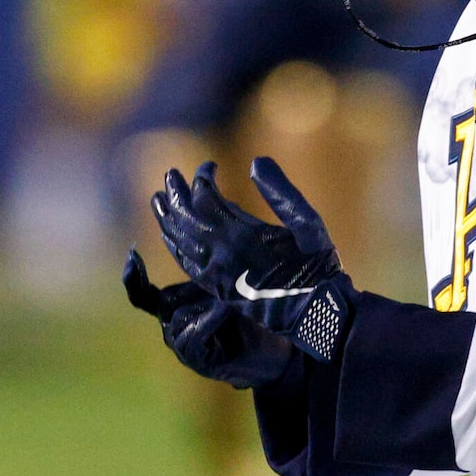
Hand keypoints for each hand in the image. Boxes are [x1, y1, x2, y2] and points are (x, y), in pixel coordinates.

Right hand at [122, 251, 294, 388]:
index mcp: (175, 307)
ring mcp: (181, 346)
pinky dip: (208, 321)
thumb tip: (195, 242)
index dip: (134, 277)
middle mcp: (173, 326)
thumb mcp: (226, 288)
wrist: (275, 353)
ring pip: (178, 318)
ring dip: (205, 305)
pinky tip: (225, 310)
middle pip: (164, 302)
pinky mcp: (194, 360)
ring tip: (232, 300)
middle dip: (193, 290)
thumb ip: (207, 274)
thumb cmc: (252, 316)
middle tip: (224, 285)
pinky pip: (190, 336)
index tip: (131, 254)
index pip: (143, 294)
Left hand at [150, 158, 354, 361]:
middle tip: (171, 174)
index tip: (210, 165)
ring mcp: (215, 275)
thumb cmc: (316, 266)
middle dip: (176, 193)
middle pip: (185, 217)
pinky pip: (184, 265)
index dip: (203, 177)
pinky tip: (168, 235)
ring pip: (179, 242)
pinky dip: (173, 246)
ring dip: (167, 217)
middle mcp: (222, 255)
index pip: (206, 198)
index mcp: (242, 236)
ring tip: (158, 198)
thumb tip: (255, 162)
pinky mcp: (216, 289)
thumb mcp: (308, 224)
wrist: (314, 314)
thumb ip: (281, 192)